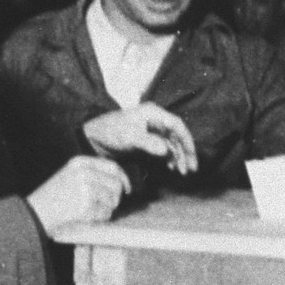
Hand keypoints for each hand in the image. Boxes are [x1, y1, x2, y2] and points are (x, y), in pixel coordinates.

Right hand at [26, 155, 129, 236]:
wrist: (35, 213)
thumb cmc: (52, 198)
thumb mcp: (69, 176)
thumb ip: (91, 174)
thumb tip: (119, 181)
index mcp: (80, 163)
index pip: (112, 167)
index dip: (124, 179)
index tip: (127, 190)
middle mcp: (84, 172)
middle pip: (116, 185)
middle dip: (115, 198)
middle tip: (104, 206)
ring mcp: (85, 188)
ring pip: (112, 200)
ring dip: (106, 209)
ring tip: (89, 212)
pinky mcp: (85, 204)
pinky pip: (105, 213)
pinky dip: (99, 218)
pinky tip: (86, 217)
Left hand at [82, 104, 196, 174]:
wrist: (93, 138)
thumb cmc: (110, 132)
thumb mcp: (129, 137)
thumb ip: (148, 143)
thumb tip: (166, 151)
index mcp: (153, 113)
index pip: (177, 125)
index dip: (187, 141)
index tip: (191, 156)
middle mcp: (155, 120)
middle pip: (176, 135)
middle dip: (185, 152)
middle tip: (190, 169)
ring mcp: (151, 130)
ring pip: (171, 144)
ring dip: (178, 157)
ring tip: (181, 171)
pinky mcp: (146, 140)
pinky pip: (163, 149)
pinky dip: (169, 158)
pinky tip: (171, 167)